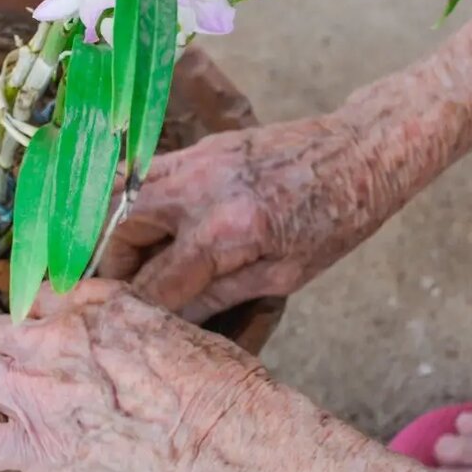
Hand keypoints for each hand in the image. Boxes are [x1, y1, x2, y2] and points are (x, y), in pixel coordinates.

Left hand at [0, 280, 296, 471]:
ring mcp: (41, 395)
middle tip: (7, 369)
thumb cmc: (216, 384)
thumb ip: (113, 319)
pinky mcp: (38, 451)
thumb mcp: (164, 325)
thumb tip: (85, 323)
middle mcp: (58, 340)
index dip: (35, 318)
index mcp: (94, 304)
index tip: (41, 333)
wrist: (233, 438)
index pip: (36, 295)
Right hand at [100, 95, 418, 322]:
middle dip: (112, 265)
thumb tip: (174, 319)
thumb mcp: (286, 274)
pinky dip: (136, 200)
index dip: (137, 308)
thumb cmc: (336, 219)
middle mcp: (200, 189)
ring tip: (131, 260)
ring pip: (123, 193)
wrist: (359, 151)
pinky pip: (147, 173)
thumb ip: (221, 294)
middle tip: (121, 291)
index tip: (123, 324)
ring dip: (116, 229)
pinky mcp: (201, 147)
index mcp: (227, 230)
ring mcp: (196, 160)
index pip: (157, 280)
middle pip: (121, 228)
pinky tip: (153, 225)